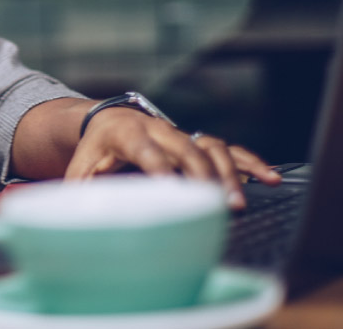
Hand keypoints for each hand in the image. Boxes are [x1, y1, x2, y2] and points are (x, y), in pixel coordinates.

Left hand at [65, 107, 280, 208]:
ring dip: (229, 173)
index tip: (174, 190)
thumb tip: (73, 222)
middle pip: (187, 149)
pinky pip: (228, 149)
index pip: (147, 151)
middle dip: (202, 177)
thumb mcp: (79, 171)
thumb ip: (78, 194)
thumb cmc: (93, 152)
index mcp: (126, 134)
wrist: (107, 120)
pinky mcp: (197, 141)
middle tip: (214, 205)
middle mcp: (159, 129)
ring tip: (238, 202)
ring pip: (212, 147)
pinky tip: (269, 179)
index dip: (161, 169)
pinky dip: (249, 162)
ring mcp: (182, 133)